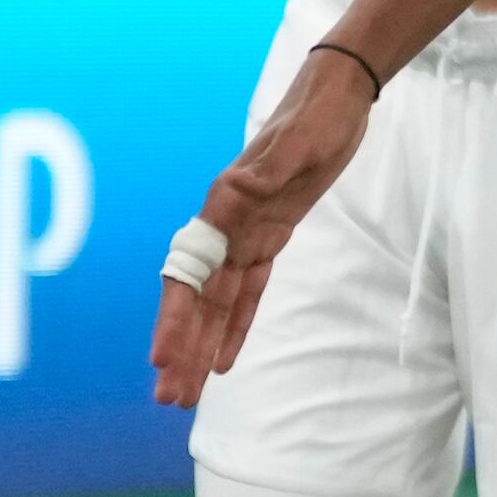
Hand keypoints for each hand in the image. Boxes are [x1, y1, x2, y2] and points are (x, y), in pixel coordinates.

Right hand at [149, 46, 383, 405]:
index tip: (160, 360)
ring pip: (218, 304)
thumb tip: (236, 194)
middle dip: (181, 349)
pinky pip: (248, 293)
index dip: (174, 319)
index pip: (190, 276)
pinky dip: (235, 328)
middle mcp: (227, 226)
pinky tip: (223, 360)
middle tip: (168, 400)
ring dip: (201, 348)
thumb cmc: (315, 116)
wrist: (335, 97)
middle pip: (197, 301)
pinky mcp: (270, 237)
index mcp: (224, 206)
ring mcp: (247, 234)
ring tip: (185, 395)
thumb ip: (268, 172)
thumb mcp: (299, 143)